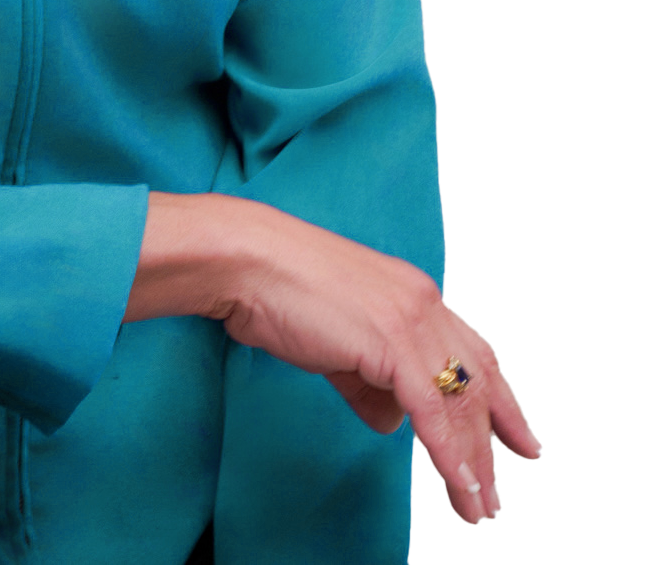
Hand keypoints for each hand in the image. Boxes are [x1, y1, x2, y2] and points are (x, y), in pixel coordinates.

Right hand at [124, 193, 539, 524]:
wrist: (247, 261)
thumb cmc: (278, 288)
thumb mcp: (336, 338)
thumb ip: (367, 379)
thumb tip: (388, 418)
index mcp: (411, 292)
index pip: (472, 349)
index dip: (500, 395)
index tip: (516, 432)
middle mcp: (421, 301)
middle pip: (475, 379)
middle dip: (496, 437)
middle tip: (504, 482)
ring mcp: (410, 318)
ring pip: (460, 400)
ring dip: (472, 459)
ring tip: (476, 502)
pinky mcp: (391, 342)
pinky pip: (432, 412)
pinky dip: (450, 454)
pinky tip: (460, 483)